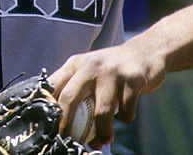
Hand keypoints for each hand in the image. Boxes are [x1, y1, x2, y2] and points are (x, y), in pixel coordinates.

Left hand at [49, 42, 164, 147]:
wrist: (145, 52)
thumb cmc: (111, 68)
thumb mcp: (87, 69)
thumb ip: (75, 87)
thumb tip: (61, 118)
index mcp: (75, 64)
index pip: (52, 85)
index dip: (48, 107)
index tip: (50, 125)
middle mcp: (89, 66)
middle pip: (69, 98)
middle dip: (66, 123)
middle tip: (68, 139)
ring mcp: (111, 73)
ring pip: (101, 110)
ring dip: (102, 131)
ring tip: (103, 141)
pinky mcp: (132, 80)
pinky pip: (126, 109)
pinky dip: (125, 117)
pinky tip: (125, 116)